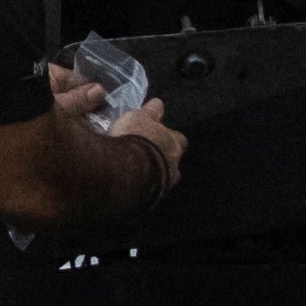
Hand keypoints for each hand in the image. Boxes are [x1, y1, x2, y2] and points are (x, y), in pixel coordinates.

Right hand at [75, 83, 185, 202]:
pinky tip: (130, 187)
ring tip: (137, 173)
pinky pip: (147, 194)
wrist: (126, 175)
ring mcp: (164, 187)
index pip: (179, 139)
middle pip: (174, 163)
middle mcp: (174, 167)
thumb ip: (150, 113)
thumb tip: (159, 103)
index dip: (170, 136)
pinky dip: (141, 189)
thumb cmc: (136, 140)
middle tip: (150, 155)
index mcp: (174, 144)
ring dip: (152, 176)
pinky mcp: (149, 203)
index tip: (160, 134)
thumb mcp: (139, 118)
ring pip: (162, 180)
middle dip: (165, 159)